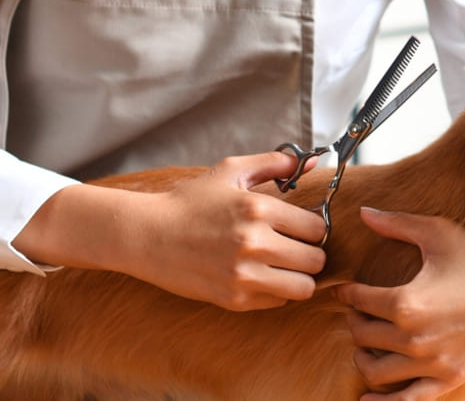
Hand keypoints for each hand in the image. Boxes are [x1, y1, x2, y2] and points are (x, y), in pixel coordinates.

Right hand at [15, 152, 326, 310]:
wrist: (147, 234)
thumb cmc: (189, 201)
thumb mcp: (230, 171)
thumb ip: (274, 163)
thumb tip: (315, 161)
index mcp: (258, 208)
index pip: (317, 227)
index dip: (313, 227)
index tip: (302, 227)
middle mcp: (254, 243)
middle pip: (316, 260)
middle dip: (310, 253)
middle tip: (295, 247)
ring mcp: (244, 275)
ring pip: (303, 288)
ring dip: (299, 277)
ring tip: (284, 266)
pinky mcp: (234, 298)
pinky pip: (278, 302)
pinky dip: (277, 291)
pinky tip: (261, 276)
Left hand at [333, 208, 464, 399]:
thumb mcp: (438, 233)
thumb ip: (396, 224)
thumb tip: (363, 211)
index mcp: (405, 303)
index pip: (357, 300)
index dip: (346, 291)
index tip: (344, 287)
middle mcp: (413, 338)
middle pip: (361, 334)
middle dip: (354, 318)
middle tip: (358, 308)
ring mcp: (431, 363)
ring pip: (374, 370)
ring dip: (363, 354)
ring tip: (366, 341)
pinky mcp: (448, 378)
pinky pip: (406, 400)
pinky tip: (366, 397)